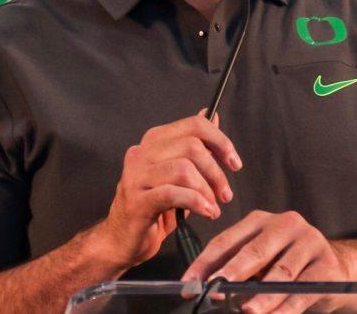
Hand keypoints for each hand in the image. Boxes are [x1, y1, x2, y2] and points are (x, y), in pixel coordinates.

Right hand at [91, 111, 242, 270]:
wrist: (121, 240)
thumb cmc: (153, 208)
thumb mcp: (179, 174)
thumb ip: (195, 146)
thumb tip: (212, 116)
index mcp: (154, 142)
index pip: (193, 125)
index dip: (220, 141)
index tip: (234, 163)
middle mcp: (142, 153)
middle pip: (192, 146)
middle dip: (216, 172)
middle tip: (224, 194)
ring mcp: (136, 176)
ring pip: (184, 169)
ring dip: (206, 191)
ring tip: (212, 208)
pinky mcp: (136, 200)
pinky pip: (172, 193)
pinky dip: (195, 202)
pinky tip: (205, 212)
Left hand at [181, 210, 356, 313]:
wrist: (334, 269)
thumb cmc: (287, 266)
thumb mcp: (260, 262)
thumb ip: (237, 271)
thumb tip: (206, 289)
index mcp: (261, 220)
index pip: (227, 241)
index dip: (206, 264)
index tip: (189, 284)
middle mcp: (287, 224)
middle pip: (254, 251)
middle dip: (232, 274)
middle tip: (215, 292)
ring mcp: (310, 242)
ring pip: (281, 274)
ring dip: (261, 297)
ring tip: (247, 311)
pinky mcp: (327, 266)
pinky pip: (302, 291)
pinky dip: (285, 308)